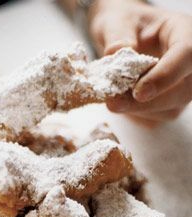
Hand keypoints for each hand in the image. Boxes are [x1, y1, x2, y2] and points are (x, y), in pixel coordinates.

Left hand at [88, 0, 191, 124]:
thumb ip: (117, 35)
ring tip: (112, 98)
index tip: (139, 92)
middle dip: (146, 103)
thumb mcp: (117, 21)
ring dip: (138, 110)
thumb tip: (115, 52)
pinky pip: (157, 117)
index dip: (164, 76)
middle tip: (113, 103)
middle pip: (181, 90)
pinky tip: (121, 101)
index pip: (186, 55)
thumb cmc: (124, 25)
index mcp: (184, 32)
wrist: (124, 36)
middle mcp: (190, 62)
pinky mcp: (171, 103)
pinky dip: (136, 113)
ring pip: (169, 108)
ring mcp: (183, 85)